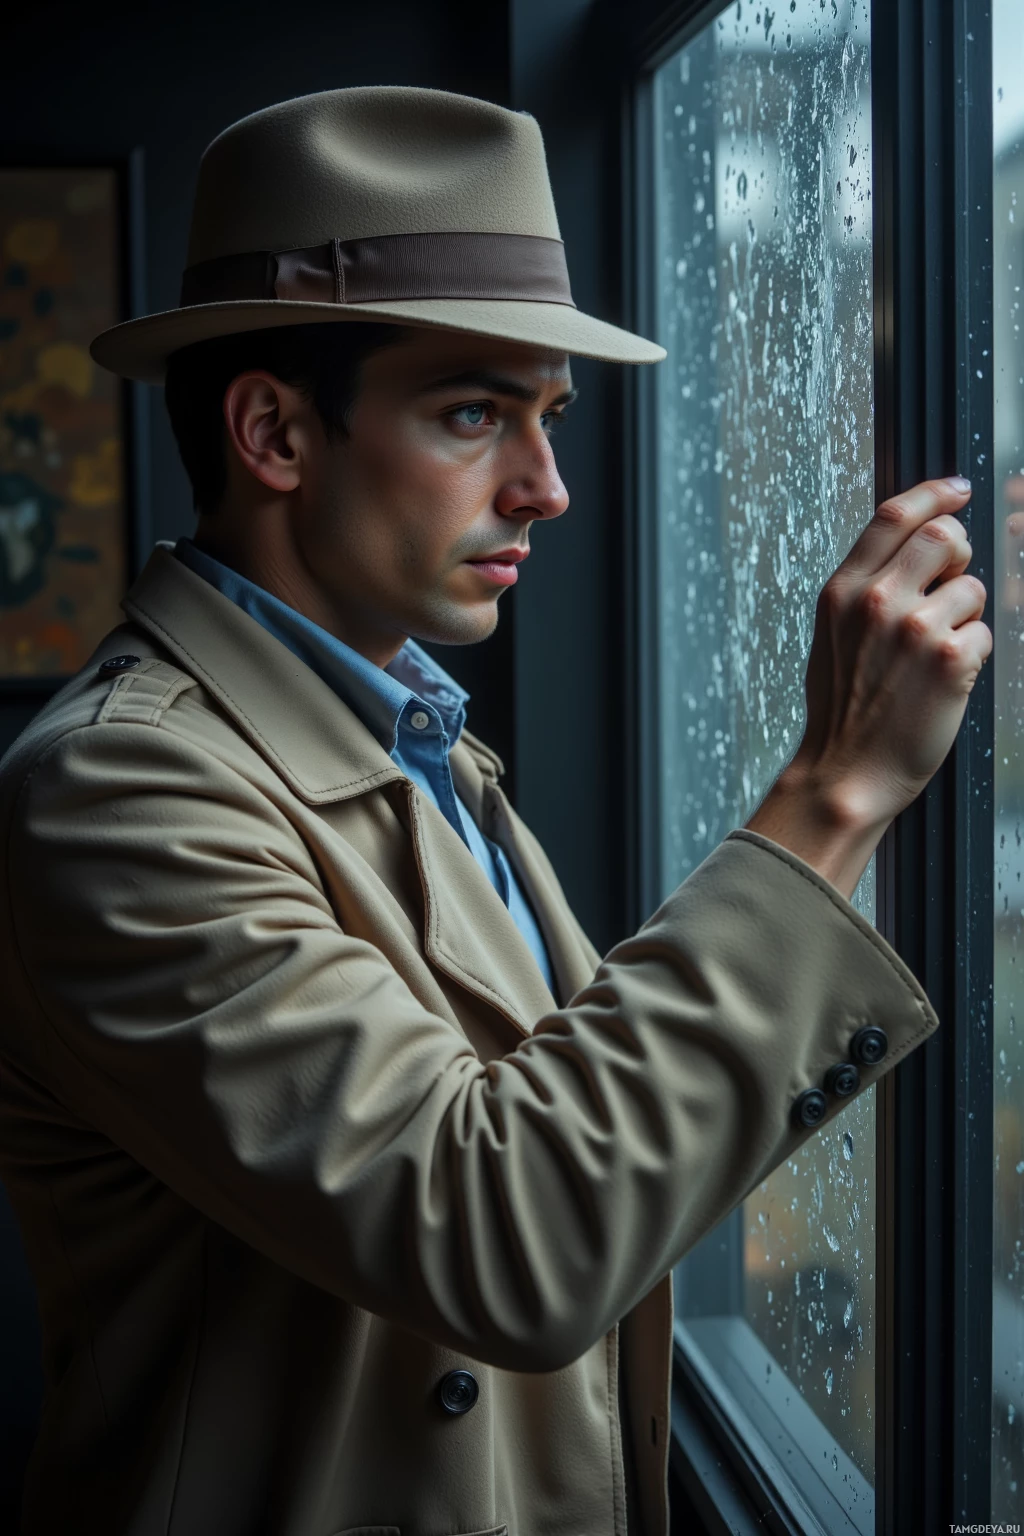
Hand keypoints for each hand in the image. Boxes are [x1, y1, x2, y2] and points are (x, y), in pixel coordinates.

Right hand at [746, 477, 991, 896]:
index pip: (893, 515)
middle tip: (950, 585)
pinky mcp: (950, 659)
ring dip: (965, 618)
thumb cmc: (843, 710)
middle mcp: (876, 600)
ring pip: (972, 589)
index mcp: (842, 591)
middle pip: (944, 536)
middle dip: (959, 556)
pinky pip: (983, 633)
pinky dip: (972, 657)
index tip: (957, 489)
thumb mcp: (832, 636)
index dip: (933, 494)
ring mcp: (914, 628)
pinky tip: (943, 684)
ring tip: (935, 657)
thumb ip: (863, 587)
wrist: (846, 773)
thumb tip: (907, 545)